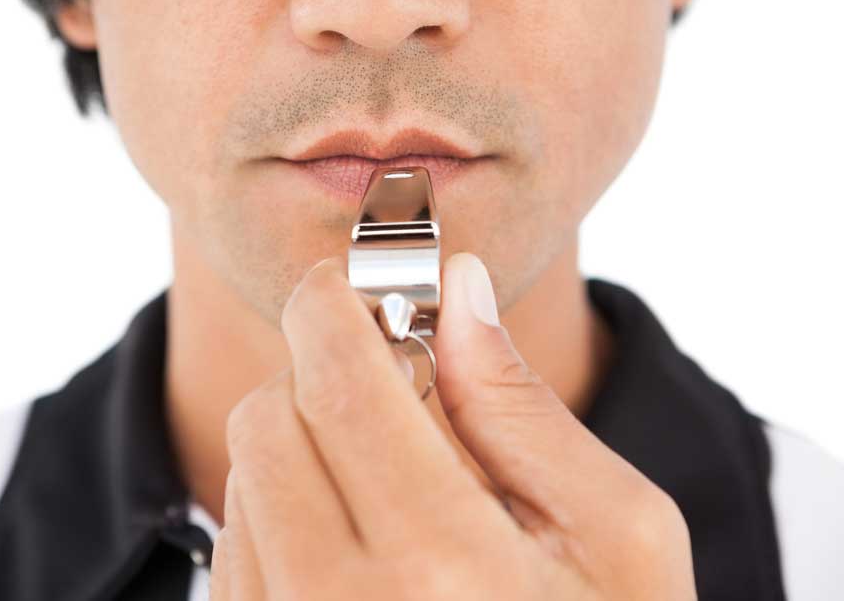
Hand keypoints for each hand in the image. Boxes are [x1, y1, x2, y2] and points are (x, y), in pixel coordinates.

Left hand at [209, 253, 695, 599]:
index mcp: (444, 568)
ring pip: (245, 478)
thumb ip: (522, 405)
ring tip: (392, 486)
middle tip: (390, 389)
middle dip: (319, 377)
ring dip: (304, 445)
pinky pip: (236, 545)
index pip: (341, 386)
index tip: (344, 285)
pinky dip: (284, 510)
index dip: (332, 310)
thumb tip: (458, 288)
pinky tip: (359, 540)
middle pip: (269, 420)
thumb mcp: (616, 537)